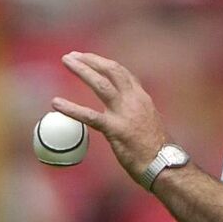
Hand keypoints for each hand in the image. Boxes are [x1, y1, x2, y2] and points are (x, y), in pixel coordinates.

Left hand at [52, 51, 170, 182]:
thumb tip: (124, 117)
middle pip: (112, 71)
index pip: (123, 74)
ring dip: (83, 70)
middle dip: (91, 60)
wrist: (166, 165)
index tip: (89, 58)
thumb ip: (136, 116)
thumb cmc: (158, 152)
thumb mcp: (149, 125)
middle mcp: (135, 100)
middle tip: (72, 56)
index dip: (105, 64)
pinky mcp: (116, 129)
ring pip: (101, 84)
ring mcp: (125, 113)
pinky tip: (56, 103)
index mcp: (142, 99)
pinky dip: (71, 108)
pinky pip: (90, 116)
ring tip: (66, 61)